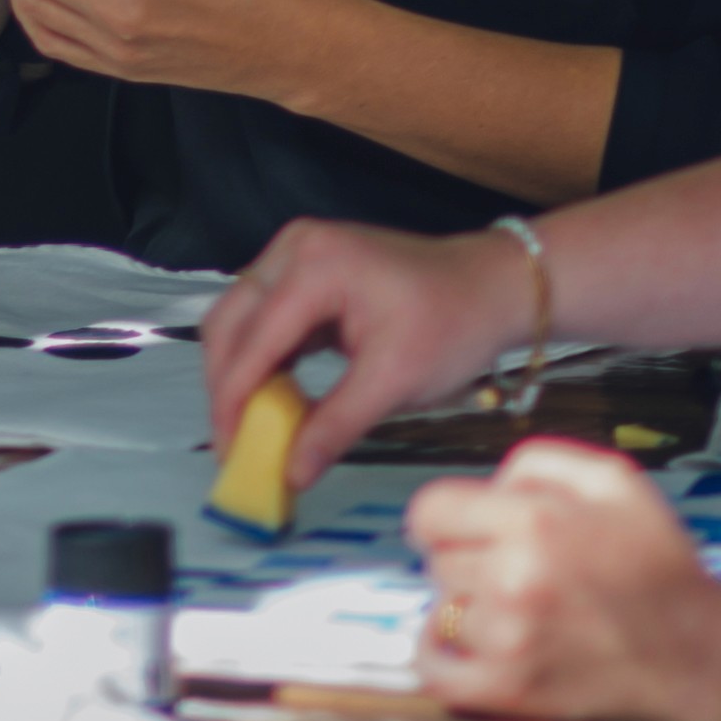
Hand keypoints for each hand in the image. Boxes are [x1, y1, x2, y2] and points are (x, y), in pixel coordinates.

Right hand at [199, 219, 540, 497]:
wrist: (494, 288)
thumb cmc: (456, 321)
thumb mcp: (396, 381)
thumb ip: (336, 426)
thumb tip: (293, 471)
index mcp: (316, 265)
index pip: (253, 339)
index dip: (234, 400)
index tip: (229, 450)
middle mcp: (296, 249)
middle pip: (230, 322)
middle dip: (227, 387)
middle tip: (235, 444)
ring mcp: (298, 257)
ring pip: (240, 320)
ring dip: (240, 374)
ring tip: (251, 427)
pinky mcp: (306, 274)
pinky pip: (265, 319)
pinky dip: (263, 361)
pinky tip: (274, 400)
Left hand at [407, 442, 720, 720]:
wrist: (695, 655)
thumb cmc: (655, 564)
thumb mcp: (612, 480)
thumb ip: (536, 462)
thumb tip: (485, 487)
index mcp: (534, 519)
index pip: (429, 511)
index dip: (447, 518)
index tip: (467, 530)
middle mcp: (513, 578)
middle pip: (437, 560)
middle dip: (470, 561)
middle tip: (517, 574)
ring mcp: (508, 639)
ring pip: (442, 611)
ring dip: (469, 610)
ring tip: (519, 612)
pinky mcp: (510, 691)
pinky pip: (434, 671)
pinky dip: (441, 657)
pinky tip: (469, 646)